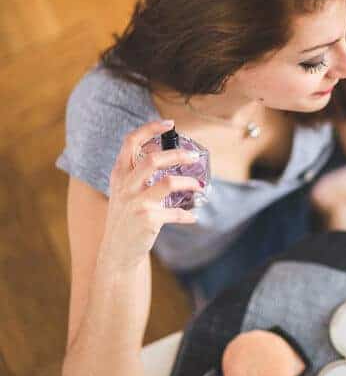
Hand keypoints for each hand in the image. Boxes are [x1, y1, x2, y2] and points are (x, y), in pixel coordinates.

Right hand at [97, 119, 202, 270]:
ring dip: (189, 183)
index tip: (169, 124)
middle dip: (178, 154)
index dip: (150, 129)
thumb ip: (137, 174)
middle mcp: (126, 186)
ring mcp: (137, 203)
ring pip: (169, 182)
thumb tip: (168, 157)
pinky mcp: (148, 219)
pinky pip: (176, 213)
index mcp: (119, 175)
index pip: (130, 142)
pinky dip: (187, 215)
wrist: (117, 251)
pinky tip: (193, 217)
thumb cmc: (125, 218)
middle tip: (194, 156)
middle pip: (154, 159)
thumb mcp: (123, 192)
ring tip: (199, 186)